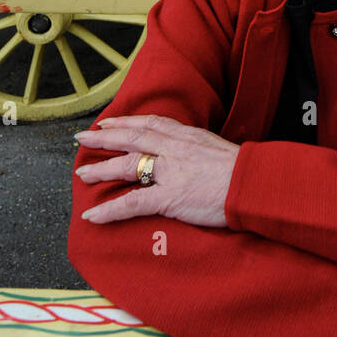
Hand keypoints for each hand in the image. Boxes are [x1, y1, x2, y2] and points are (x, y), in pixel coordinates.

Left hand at [74, 115, 239, 229]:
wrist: (254, 184)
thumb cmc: (243, 171)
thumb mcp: (216, 149)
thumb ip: (197, 149)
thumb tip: (189, 155)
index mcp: (186, 136)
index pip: (150, 123)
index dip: (126, 121)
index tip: (108, 122)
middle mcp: (174, 149)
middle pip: (131, 138)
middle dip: (104, 137)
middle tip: (82, 137)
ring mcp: (170, 172)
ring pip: (127, 165)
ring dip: (101, 169)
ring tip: (82, 174)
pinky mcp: (169, 197)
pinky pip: (132, 203)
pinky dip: (110, 210)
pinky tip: (93, 215)